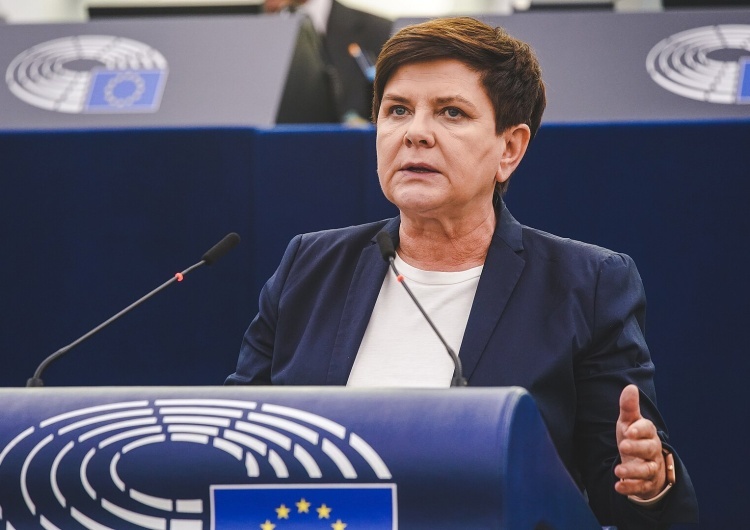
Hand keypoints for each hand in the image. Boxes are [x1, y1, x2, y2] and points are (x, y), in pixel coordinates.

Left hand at [614, 384, 665, 499]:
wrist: (645, 462)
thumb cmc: (635, 438)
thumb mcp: (629, 422)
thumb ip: (629, 408)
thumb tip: (630, 387)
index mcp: (648, 433)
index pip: (648, 429)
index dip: (639, 430)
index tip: (629, 430)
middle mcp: (653, 450)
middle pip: (648, 449)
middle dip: (636, 448)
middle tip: (622, 446)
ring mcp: (651, 468)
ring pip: (647, 470)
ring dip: (633, 471)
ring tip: (618, 470)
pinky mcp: (646, 483)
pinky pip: (641, 487)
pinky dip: (631, 487)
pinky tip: (618, 487)